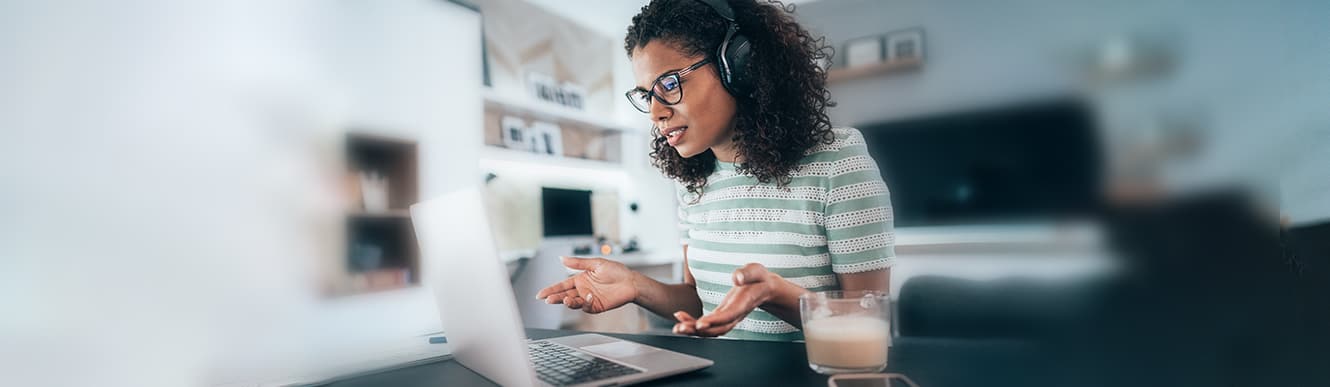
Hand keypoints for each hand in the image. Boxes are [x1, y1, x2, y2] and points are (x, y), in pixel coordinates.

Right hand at [535, 256, 637, 313]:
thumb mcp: (595, 263)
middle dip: (555, 298)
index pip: (562, 285)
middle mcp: (582, 290)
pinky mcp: (596, 306)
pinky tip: (589, 296)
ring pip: (573, 303)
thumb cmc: (616, 271)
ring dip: (567, 302)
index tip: (540, 294)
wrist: (631, 282)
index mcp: (580, 279)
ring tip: (564, 299)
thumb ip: (578, 263)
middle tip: (547, 300)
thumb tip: (561, 258)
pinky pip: (587, 306)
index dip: (551, 290)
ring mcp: (589, 299)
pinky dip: (586, 302)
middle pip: (564, 295)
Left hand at [673, 263, 787, 336]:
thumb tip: (736, 278)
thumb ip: (747, 273)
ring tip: (677, 328)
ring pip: (711, 330)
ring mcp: (728, 318)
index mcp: (743, 304)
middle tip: (680, 328)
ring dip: (694, 331)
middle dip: (698, 331)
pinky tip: (681, 317)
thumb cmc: (759, 279)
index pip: (728, 316)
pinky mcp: (721, 316)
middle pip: (717, 329)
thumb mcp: (756, 271)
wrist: (764, 289)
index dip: (714, 321)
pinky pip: (707, 325)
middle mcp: (735, 315)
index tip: (700, 324)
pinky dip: (694, 324)